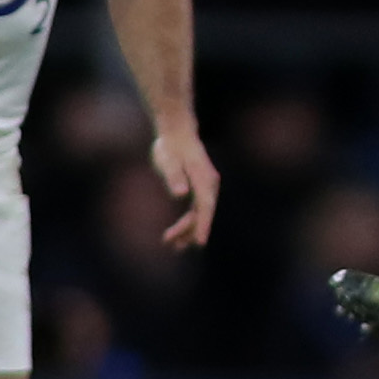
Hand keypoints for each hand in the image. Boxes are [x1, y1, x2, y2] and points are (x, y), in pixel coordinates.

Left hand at [151, 127, 220, 249]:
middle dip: (190, 230)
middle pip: (203, 212)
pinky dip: (189, 222)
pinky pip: (198, 209)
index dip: (203, 224)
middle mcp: (209, 183)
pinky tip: (178, 233)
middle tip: (172, 245)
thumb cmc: (170, 147)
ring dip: (189, 229)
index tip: (200, 241)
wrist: (177, 133)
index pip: (205, 205)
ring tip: (173, 245)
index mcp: (203, 178)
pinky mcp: (201, 188)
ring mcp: (207, 186)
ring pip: (201, 213)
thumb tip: (181, 193)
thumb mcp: (168, 160)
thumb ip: (174, 176)